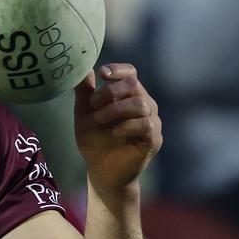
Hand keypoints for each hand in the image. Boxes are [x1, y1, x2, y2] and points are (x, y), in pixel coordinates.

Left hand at [73, 64, 161, 193]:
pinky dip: (128, 125)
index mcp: (129, 95)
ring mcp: (152, 122)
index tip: (102, 74)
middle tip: (94, 104)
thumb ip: (84, 91)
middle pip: (134, 85)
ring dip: (116, 109)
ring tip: (99, 119)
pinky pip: (147, 124)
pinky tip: (115, 132)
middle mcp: (144, 104)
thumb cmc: (94, 139)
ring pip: (141, 104)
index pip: (131, 73)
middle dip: (111, 92)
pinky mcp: (154, 139)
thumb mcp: (84, 113)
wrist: (101, 170)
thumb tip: (84, 68)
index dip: (118, 69)